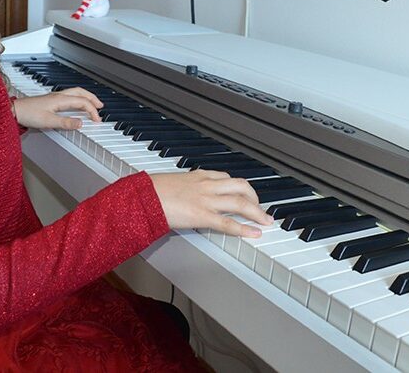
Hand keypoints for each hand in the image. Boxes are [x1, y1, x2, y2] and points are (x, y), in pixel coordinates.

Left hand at [12, 89, 102, 129]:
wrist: (14, 111)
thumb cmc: (28, 114)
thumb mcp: (49, 121)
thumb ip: (66, 122)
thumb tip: (80, 123)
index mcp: (61, 99)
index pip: (82, 102)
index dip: (92, 111)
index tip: (97, 120)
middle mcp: (59, 96)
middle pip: (81, 92)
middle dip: (92, 98)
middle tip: (100, 106)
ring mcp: (54, 97)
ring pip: (75, 92)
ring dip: (85, 97)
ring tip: (91, 104)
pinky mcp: (50, 100)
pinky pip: (69, 95)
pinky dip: (77, 98)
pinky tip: (75, 104)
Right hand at [150, 170, 272, 237]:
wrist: (142, 196)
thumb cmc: (150, 191)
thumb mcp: (170, 183)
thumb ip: (182, 188)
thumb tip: (182, 196)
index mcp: (198, 176)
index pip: (226, 177)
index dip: (240, 187)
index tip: (246, 194)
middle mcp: (206, 185)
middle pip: (240, 186)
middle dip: (255, 197)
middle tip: (261, 208)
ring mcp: (205, 200)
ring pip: (240, 202)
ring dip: (257, 212)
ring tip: (266, 221)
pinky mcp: (201, 215)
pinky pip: (228, 222)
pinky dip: (244, 228)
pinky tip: (254, 233)